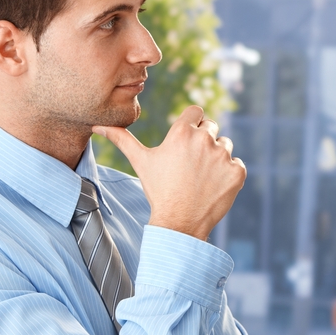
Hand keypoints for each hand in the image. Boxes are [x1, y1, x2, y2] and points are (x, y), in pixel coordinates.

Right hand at [94, 106, 246, 239]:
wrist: (179, 223)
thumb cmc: (158, 190)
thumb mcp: (141, 162)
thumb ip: (122, 139)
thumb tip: (98, 125)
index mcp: (182, 132)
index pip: (196, 111)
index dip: (192, 124)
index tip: (187, 139)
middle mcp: (204, 140)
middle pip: (211, 126)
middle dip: (203, 139)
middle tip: (191, 162)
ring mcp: (223, 156)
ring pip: (226, 144)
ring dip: (217, 155)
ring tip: (201, 175)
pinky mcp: (237, 171)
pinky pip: (236, 163)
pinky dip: (228, 173)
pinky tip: (213, 185)